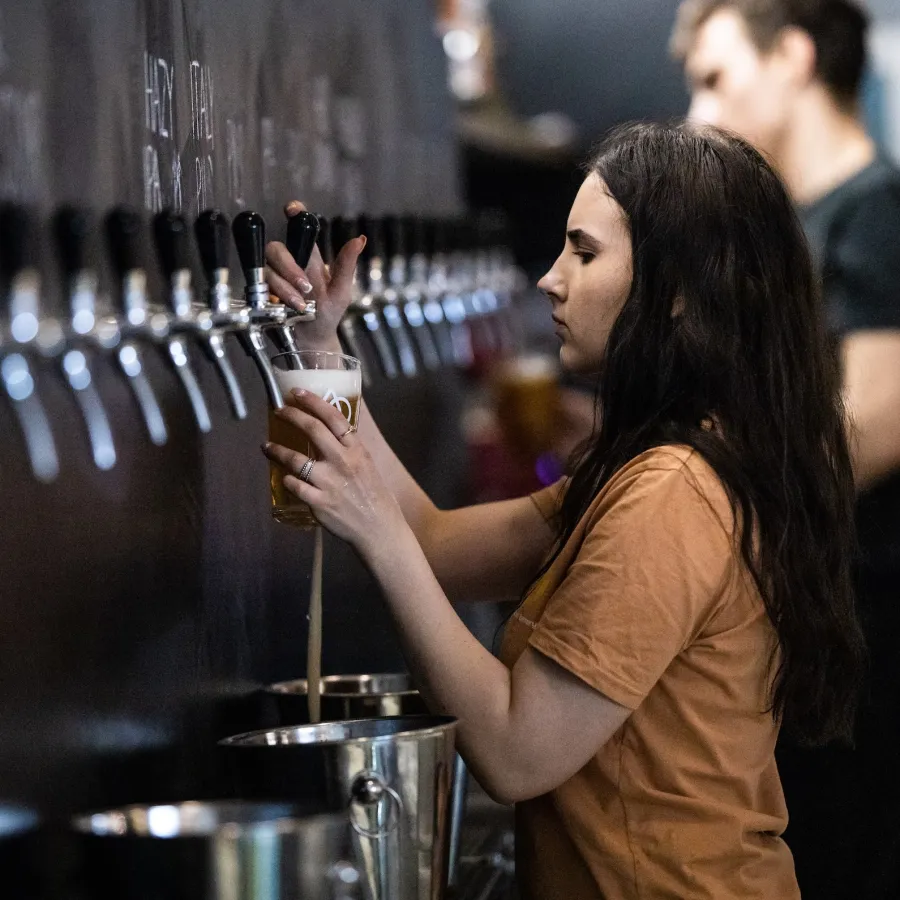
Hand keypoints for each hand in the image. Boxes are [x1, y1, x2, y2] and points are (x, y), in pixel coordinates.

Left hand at [262, 389, 406, 552]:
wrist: (379, 529)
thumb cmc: (375, 496)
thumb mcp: (368, 464)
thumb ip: (349, 449)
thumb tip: (328, 432)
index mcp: (357, 450)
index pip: (334, 417)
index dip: (313, 401)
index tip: (296, 393)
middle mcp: (343, 462)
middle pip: (312, 430)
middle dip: (291, 416)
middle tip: (279, 411)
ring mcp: (329, 483)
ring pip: (296, 459)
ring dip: (277, 450)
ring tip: (267, 446)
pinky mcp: (319, 503)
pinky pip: (295, 486)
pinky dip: (286, 479)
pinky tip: (283, 477)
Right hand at [265, 200, 365, 350]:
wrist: (314, 339)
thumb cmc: (328, 313)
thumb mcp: (342, 290)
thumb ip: (347, 264)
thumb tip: (360, 239)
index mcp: (309, 257)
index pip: (300, 229)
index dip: (295, 215)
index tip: (293, 208)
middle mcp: (289, 263)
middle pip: (277, 249)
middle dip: (290, 267)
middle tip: (306, 287)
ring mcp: (274, 277)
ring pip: (268, 269)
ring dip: (285, 287)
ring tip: (301, 305)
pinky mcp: (262, 291)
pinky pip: (260, 287)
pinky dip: (275, 297)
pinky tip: (287, 308)